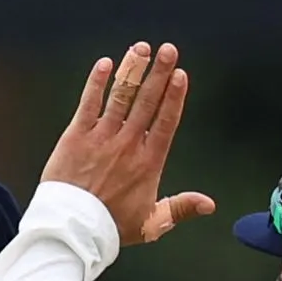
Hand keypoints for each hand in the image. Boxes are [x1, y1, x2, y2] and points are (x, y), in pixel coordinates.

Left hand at [42, 41, 219, 249]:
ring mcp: (101, 138)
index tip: (181, 74)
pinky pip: (88, 104)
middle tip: (168, 50)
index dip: (174, 96)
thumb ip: (180, 208)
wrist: (71, 232)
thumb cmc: (110, 229)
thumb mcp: (150, 224)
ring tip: (140, 49)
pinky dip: (96, 83)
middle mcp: (127, 144)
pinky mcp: (75, 137)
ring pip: (120, 97)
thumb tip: (209, 205)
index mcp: (148, 162)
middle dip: (159, 73)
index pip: (166, 122)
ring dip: (132, 70)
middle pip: (147, 102)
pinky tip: (104, 64)